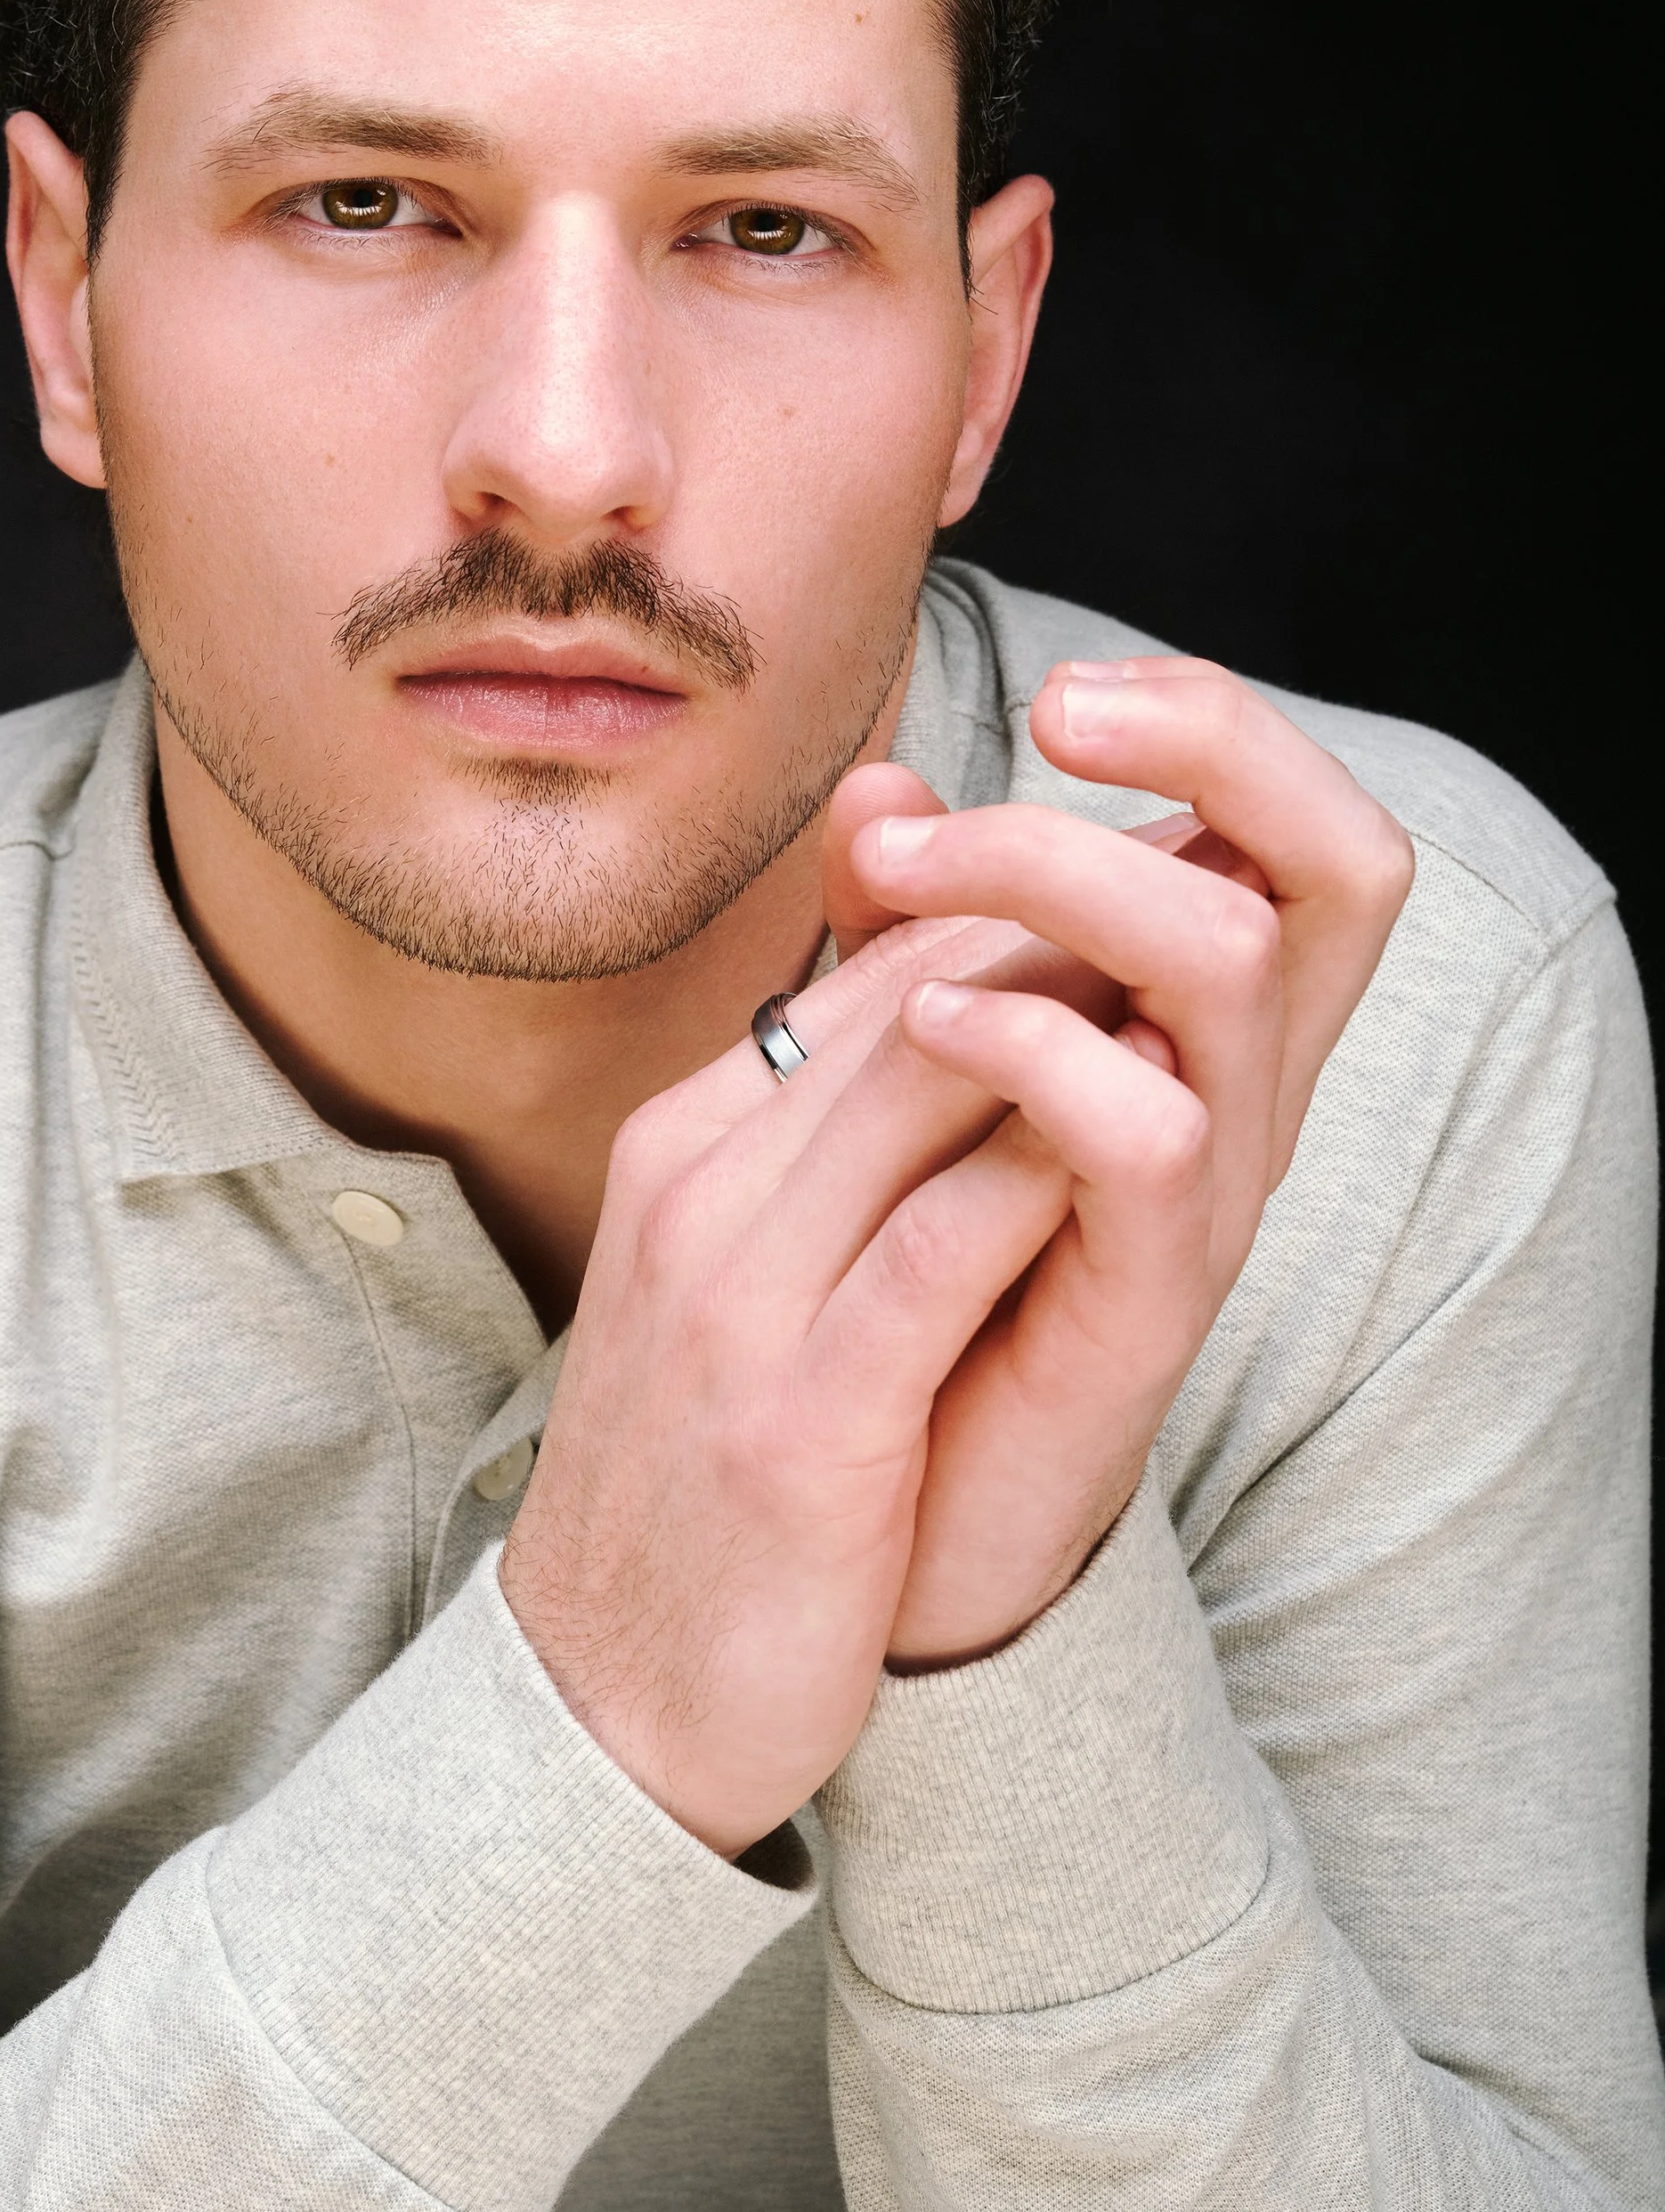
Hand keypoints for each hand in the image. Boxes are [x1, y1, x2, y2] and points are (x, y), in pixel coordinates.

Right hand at [500, 655, 1409, 1855]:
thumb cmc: (706, 1494)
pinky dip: (1040, 1180)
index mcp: (688, 1151)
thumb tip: (953, 1044)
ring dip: (1076, 1025)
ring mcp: (736, 1298)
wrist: (601, 1713)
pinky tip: (1149, 1146)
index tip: (1156, 917)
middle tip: (1215, 917)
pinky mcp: (797, 1420)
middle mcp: (700, 1192)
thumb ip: (838, 1159)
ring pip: (921, 1088)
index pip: (874, 979)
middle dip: (1070, 944)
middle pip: (907, 1004)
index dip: (1026, 929)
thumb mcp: (747, 1293)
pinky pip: (936, 1254)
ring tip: (1208, 998)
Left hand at [855, 655, 1413, 1665]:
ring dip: (1063, 873)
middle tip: (1046, 725)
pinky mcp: (1147, 1291)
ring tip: (908, 882)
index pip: (1298, 825)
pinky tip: (924, 1024)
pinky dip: (1038, 1043)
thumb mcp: (903, 1071)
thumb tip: (873, 787)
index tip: (1067, 693)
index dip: (1220, 725)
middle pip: (1337, 859)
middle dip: (1206, 746)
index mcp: (1200, 1018)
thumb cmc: (905, 1271)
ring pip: (1231, 957)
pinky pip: (1157, 1131)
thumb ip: (900, 932)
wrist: (880, 1518)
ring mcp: (1211, 1187)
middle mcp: (1242, 1084)